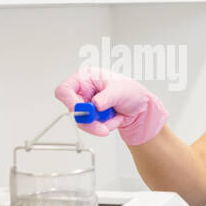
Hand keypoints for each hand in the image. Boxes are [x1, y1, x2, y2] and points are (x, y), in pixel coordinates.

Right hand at [54, 67, 168, 145]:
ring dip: (99, 125)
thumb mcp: (120, 90)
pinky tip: (114, 118)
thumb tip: (95, 104)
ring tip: (115, 119)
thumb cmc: (130, 90)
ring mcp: (87, 105)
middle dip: (89, 120)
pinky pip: (92, 127)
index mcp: (85, 78)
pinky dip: (104, 126)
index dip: (69, 102)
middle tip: (103, 127)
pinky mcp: (91, 116)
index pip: (65, 89)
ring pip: (82, 121)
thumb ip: (106, 97)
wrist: (140, 106)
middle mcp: (83, 91)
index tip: (82, 111)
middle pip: (73, 110)